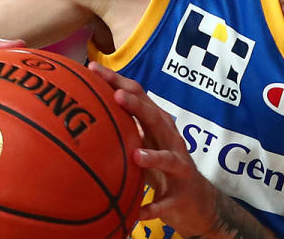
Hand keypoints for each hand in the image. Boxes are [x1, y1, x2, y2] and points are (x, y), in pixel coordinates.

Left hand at [88, 62, 271, 237]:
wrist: (197, 200)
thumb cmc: (163, 167)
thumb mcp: (144, 142)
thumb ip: (124, 126)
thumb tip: (86, 110)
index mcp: (157, 125)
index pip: (138, 96)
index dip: (117, 81)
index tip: (92, 69)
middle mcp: (170, 140)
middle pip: (155, 118)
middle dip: (137, 106)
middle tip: (117, 96)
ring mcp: (179, 166)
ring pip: (168, 157)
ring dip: (153, 156)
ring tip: (136, 155)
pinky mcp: (181, 194)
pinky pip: (166, 202)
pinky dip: (155, 207)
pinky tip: (141, 213)